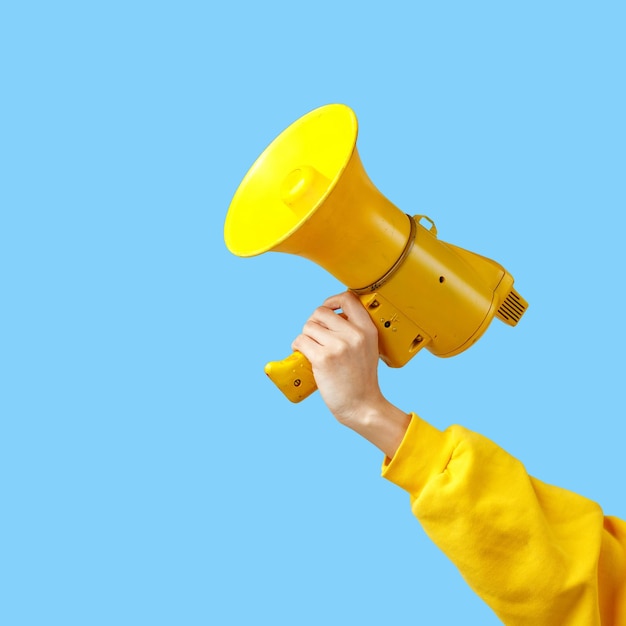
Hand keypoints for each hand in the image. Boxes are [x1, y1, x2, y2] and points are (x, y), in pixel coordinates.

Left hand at [292, 291, 409, 457]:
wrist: (362, 406)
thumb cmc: (362, 380)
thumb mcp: (368, 348)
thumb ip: (353, 330)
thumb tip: (329, 316)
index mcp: (367, 329)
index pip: (348, 298)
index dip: (333, 300)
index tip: (328, 308)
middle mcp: (354, 334)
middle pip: (321, 312)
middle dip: (313, 323)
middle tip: (316, 338)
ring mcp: (338, 346)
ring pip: (308, 327)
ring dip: (305, 338)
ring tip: (311, 350)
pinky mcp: (323, 358)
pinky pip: (300, 341)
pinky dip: (297, 347)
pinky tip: (304, 356)